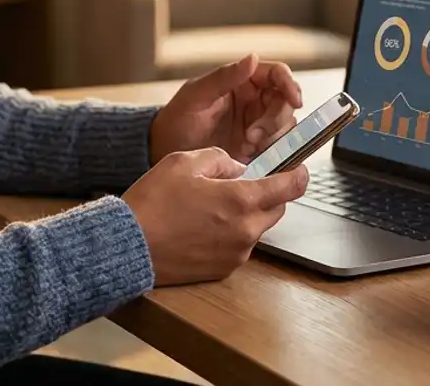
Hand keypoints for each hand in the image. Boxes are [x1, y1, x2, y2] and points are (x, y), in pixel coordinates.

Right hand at [123, 147, 309, 285]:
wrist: (129, 246)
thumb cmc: (153, 203)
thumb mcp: (183, 162)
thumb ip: (219, 159)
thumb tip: (237, 168)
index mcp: (241, 200)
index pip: (289, 187)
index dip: (298, 176)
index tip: (300, 170)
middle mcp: (245, 230)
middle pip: (276, 209)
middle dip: (267, 194)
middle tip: (242, 184)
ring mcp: (236, 253)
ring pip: (257, 228)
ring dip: (247, 215)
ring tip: (213, 206)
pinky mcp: (223, 269)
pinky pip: (239, 246)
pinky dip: (231, 234)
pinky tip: (204, 226)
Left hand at [149, 55, 302, 163]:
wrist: (164, 152)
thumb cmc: (176, 120)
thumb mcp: (195, 95)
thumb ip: (224, 77)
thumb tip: (252, 58)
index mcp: (242, 81)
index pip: (276, 75)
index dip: (290, 84)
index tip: (295, 100)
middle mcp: (253, 102)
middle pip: (285, 103)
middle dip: (275, 119)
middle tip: (254, 135)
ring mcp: (257, 126)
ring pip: (286, 126)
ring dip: (273, 137)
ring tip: (247, 146)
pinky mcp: (257, 150)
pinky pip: (279, 148)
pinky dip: (272, 153)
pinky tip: (250, 156)